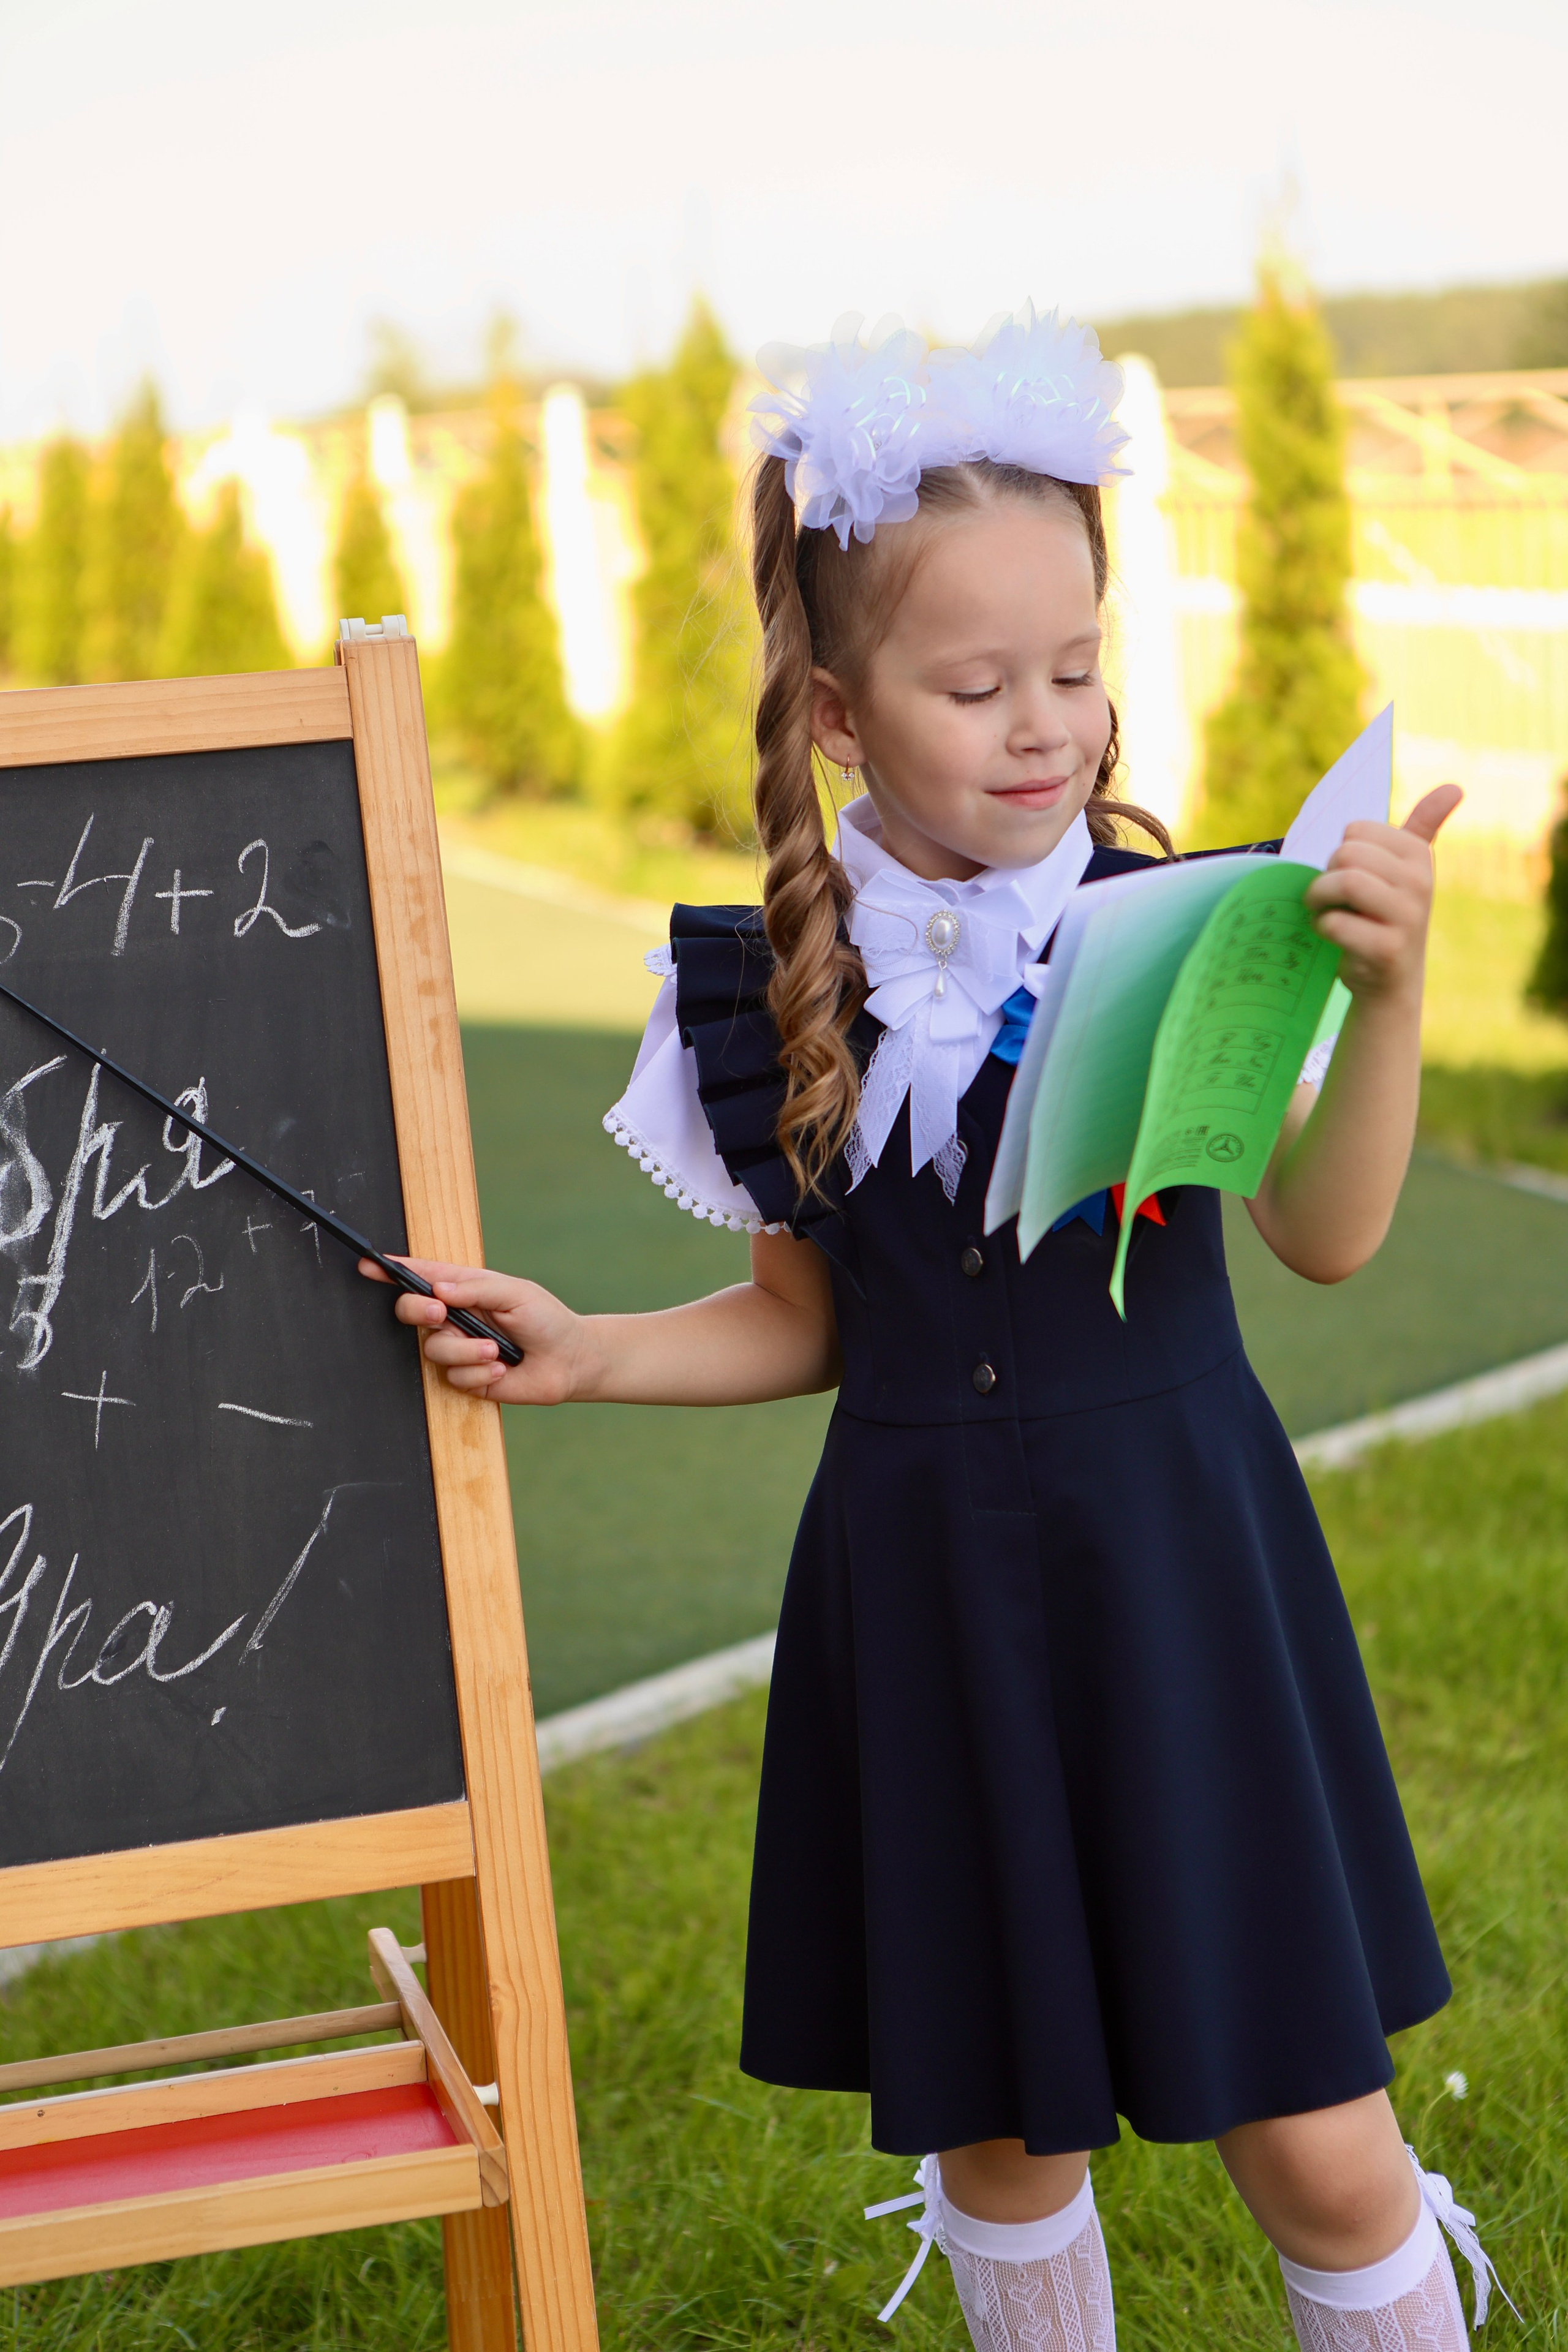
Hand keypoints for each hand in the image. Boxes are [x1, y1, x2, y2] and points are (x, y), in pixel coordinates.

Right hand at [358, 1255, 591, 1403]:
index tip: (369, 1265)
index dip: (394, 1270)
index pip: (423, 1277)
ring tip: (496, 1351)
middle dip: (419, 1311)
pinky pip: (453, 1376)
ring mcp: (458, 1347)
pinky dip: (479, 1371)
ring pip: (433, 1348)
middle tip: (441, 1313)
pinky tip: (502, 1367)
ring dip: (466, 1350)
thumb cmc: (545, 1319)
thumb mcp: (517, 1293)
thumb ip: (477, 1288)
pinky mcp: (466, 1376)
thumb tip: (440, 1289)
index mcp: (465, 1289)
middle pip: (411, 1311)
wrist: (568, 1361)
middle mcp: (455, 1317)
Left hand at [1303, 784, 1461, 1001]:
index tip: (1351, 874)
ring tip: (1324, 911)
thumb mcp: (1406, 869)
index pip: (1355, 830)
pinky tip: (1332, 935)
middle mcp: (1420, 882)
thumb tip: (1455, 786)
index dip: (1341, 852)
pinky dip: (1322, 927)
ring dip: (1318, 899)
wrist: (1390, 981)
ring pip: (1342, 882)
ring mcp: (1407, 917)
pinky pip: (1336, 922)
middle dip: (1326, 875)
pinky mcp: (1387, 949)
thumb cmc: (1386, 917)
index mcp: (1419, 855)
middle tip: (1332, 897)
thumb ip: (1424, 826)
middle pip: (1346, 854)